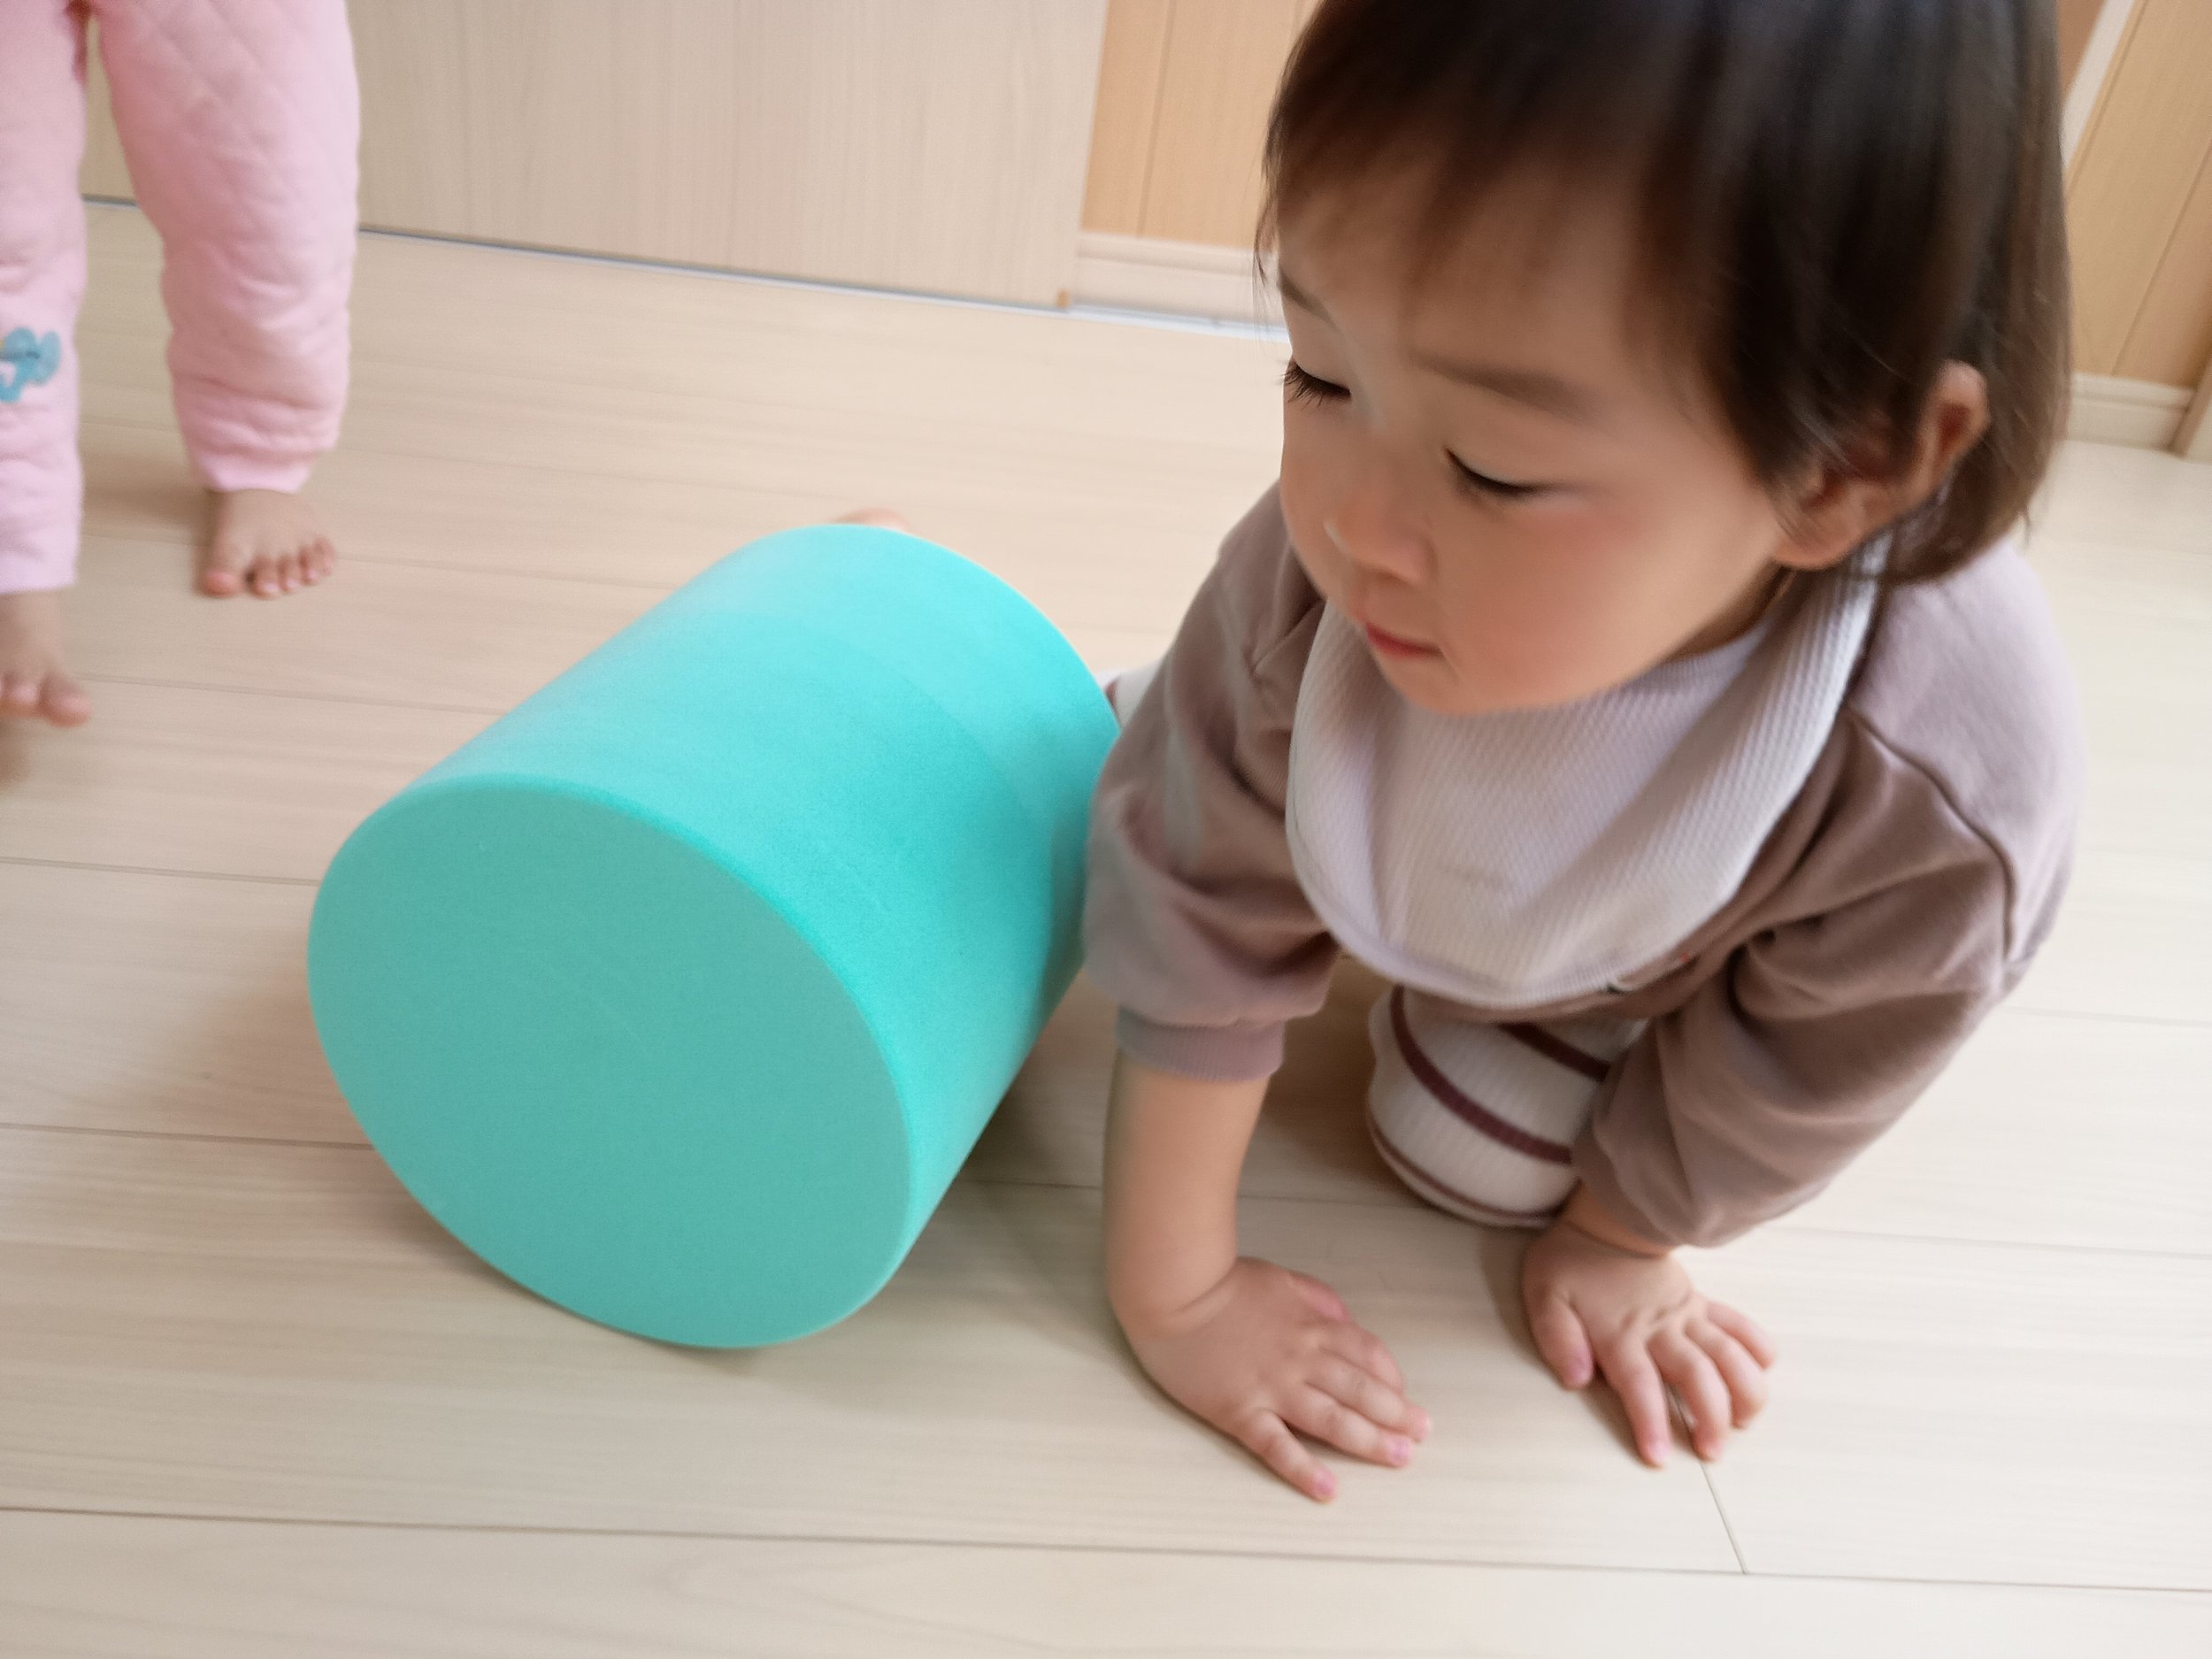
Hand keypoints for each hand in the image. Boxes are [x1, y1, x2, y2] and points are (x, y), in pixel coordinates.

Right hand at [1119, 1257, 1428, 1501]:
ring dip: (1370, 1441)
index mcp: (1311, 1326)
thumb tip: (1344, 1320)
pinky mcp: (1239, 1411)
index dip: (1391, 1378)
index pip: (1367, 1354)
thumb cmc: (1220, 1282)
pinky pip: (1277, 1446)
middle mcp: (1301, 1359)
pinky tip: (1328, 1488)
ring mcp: (1272, 1388)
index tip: (1403, 1396)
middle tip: (1420, 1435)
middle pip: (1360, 1390)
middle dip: (1396, 1414)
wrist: (1172, 1290)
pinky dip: (1304, 1469)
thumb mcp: (1280, 1278)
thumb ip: (1316, 1298)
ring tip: (1398, 1458)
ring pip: (1332, 1419)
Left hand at [1522, 1198, 1776, 1465]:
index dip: (1651, 1421)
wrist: (1606, 1223)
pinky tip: (1764, 1372)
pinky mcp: (1703, 1305)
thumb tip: (1575, 1379)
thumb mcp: (1545, 1297)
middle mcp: (1660, 1328)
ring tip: (1743, 1421)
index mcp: (1619, 1333)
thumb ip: (1558, 1338)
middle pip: (1698, 1375)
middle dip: (1711, 1416)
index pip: (1639, 1384)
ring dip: (1744, 1390)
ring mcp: (1687, 1315)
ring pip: (1731, 1354)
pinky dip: (1759, 1348)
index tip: (1659, 1456)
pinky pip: (1741, 1325)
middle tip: (1713, 1451)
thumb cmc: (1571, 1265)